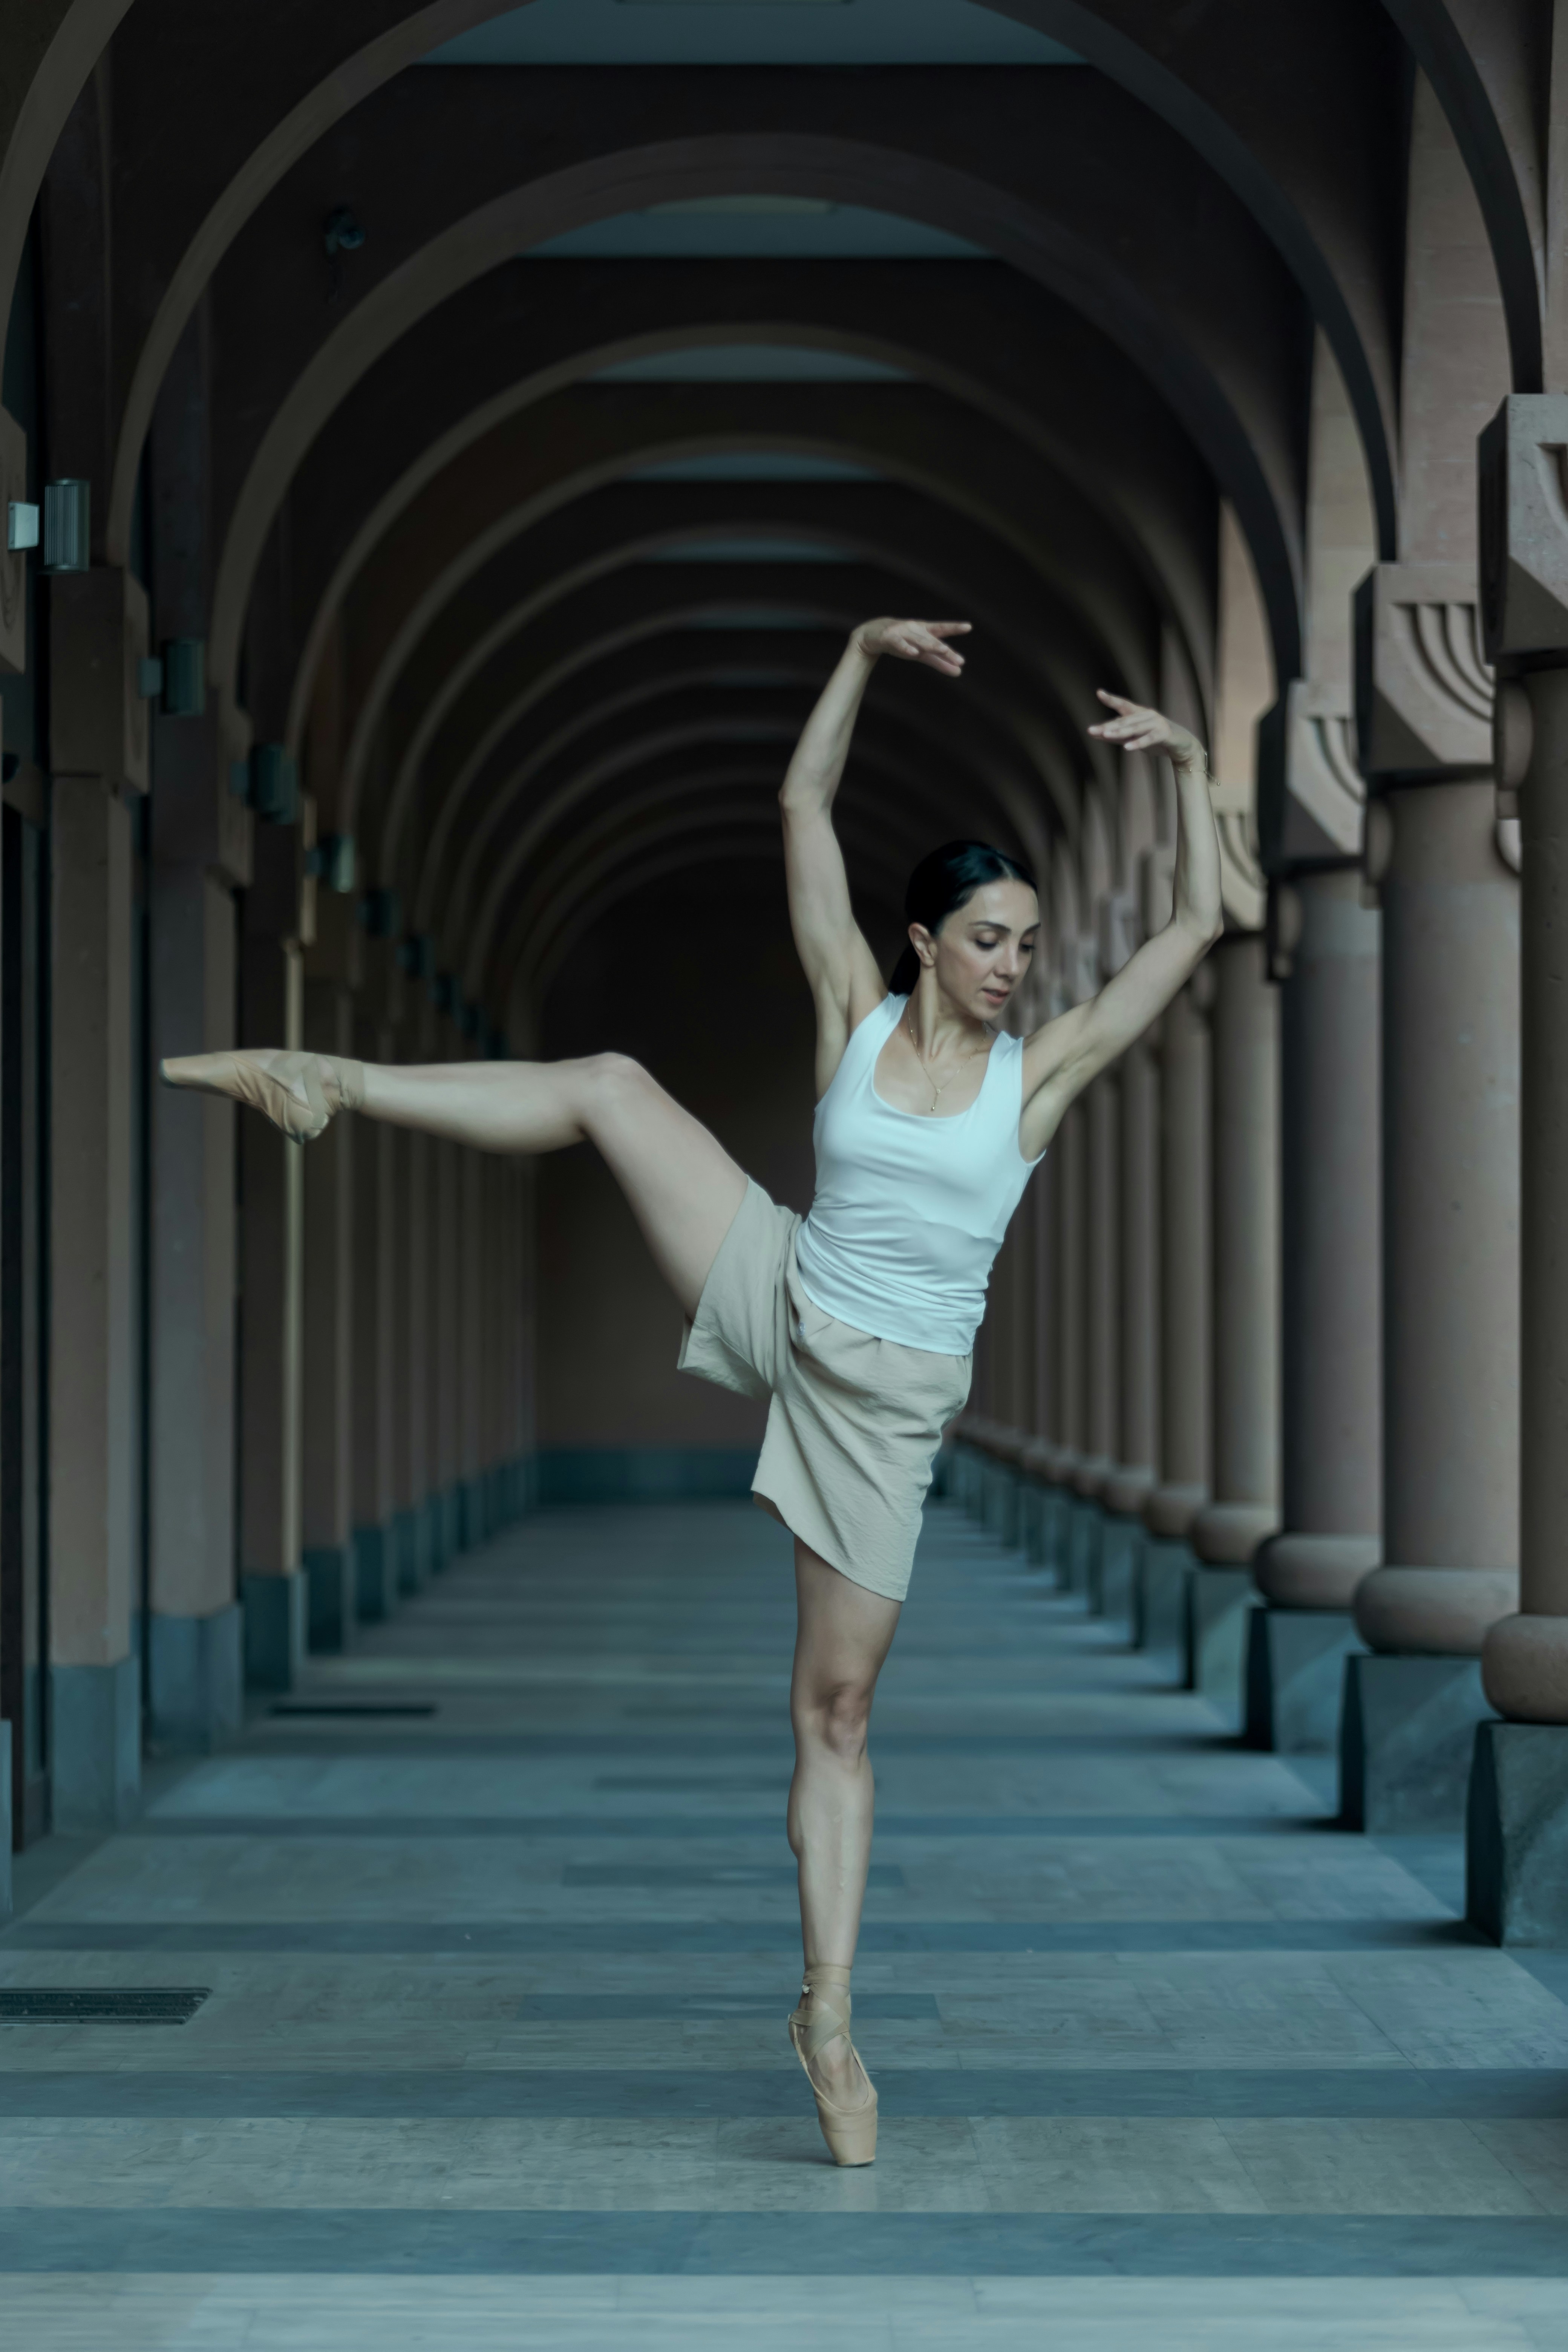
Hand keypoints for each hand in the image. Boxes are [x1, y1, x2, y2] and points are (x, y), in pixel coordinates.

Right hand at [853, 617, 970, 676]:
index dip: (954, 628)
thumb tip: (959, 671)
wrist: (872, 635)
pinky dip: (906, 647)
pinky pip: (899, 643)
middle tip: (960, 659)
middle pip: (932, 640)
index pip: (941, 629)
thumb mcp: (922, 653)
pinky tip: (913, 652)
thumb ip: (940, 662)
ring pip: (918, 640)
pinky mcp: (889, 637)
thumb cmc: (903, 642)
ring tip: (943, 651)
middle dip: (945, 649)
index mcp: (924, 630)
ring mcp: (902, 632)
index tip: (968, 626)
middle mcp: (915, 629)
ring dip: (931, 645)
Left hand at [1087, 689, 1204, 767]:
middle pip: (1125, 720)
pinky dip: (1138, 743)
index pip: (1124, 705)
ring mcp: (1157, 723)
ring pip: (1135, 728)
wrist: (1182, 747)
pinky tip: (1127, 748)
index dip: (1111, 699)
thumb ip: (1118, 736)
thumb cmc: (1157, 740)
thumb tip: (1097, 734)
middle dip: (1108, 726)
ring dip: (1120, 732)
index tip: (1099, 693)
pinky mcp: (1164, 734)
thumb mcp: (1135, 738)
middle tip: (1092, 730)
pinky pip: (1149, 738)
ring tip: (1106, 735)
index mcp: (1140, 713)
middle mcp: (1148, 715)